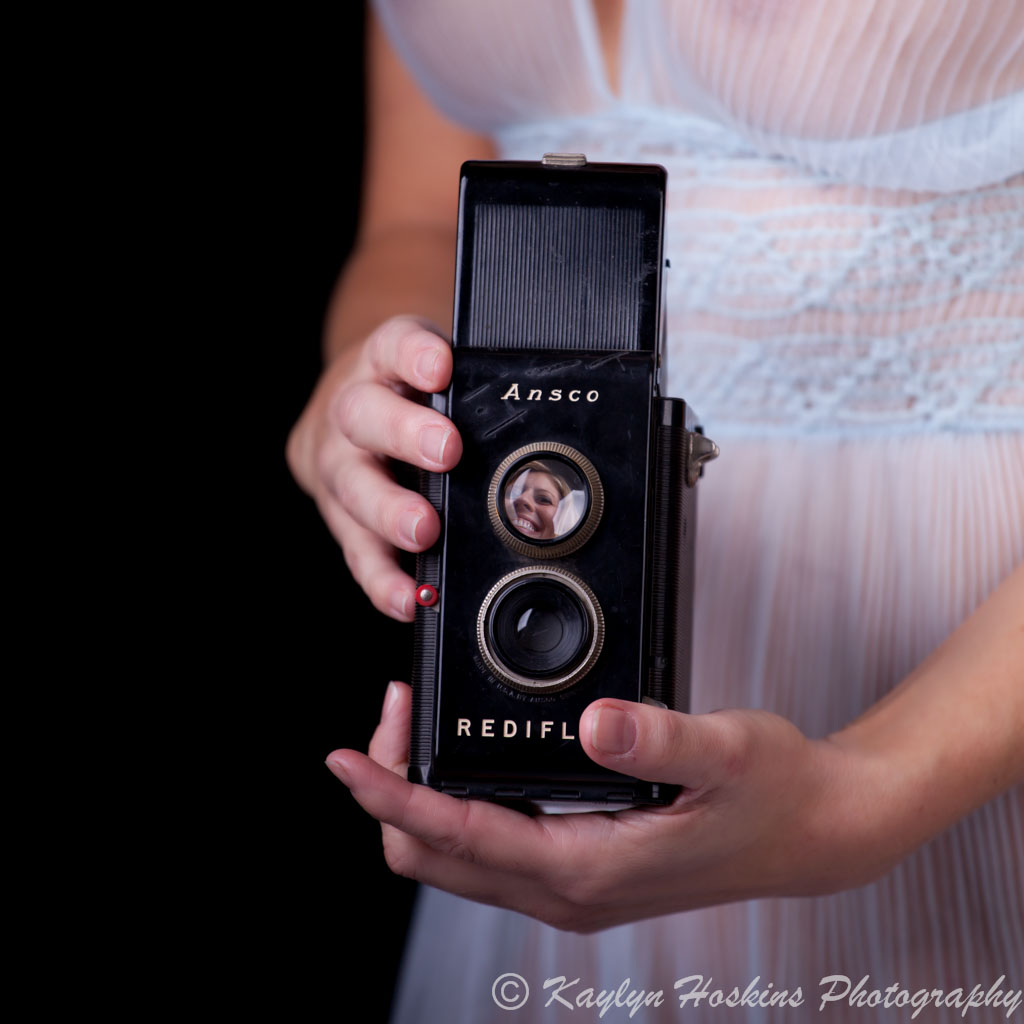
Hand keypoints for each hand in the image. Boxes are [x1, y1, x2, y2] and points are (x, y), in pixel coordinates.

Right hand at [287, 316, 461, 620]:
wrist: (344, 416)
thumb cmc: (408, 398)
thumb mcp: (436, 376)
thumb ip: (477, 390)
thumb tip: (561, 413)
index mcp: (384, 366)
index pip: (394, 345)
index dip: (415, 354)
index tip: (441, 366)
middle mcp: (354, 412)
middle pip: (365, 416)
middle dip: (406, 435)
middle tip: (447, 453)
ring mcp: (341, 466)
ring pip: (354, 487)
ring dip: (389, 513)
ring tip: (423, 532)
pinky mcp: (340, 518)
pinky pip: (357, 551)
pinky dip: (383, 578)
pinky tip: (409, 597)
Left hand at [326, 683, 897, 932]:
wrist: (816, 832)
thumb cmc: (776, 795)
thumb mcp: (726, 752)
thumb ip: (659, 737)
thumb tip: (594, 722)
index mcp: (589, 867)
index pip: (456, 837)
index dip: (390, 796)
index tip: (347, 758)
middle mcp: (568, 890)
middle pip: (434, 860)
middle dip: (391, 794)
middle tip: (391, 717)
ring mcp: (573, 887)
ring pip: (456, 860)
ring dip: (418, 801)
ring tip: (411, 731)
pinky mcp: (583, 871)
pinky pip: (491, 851)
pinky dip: (455, 809)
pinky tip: (464, 762)